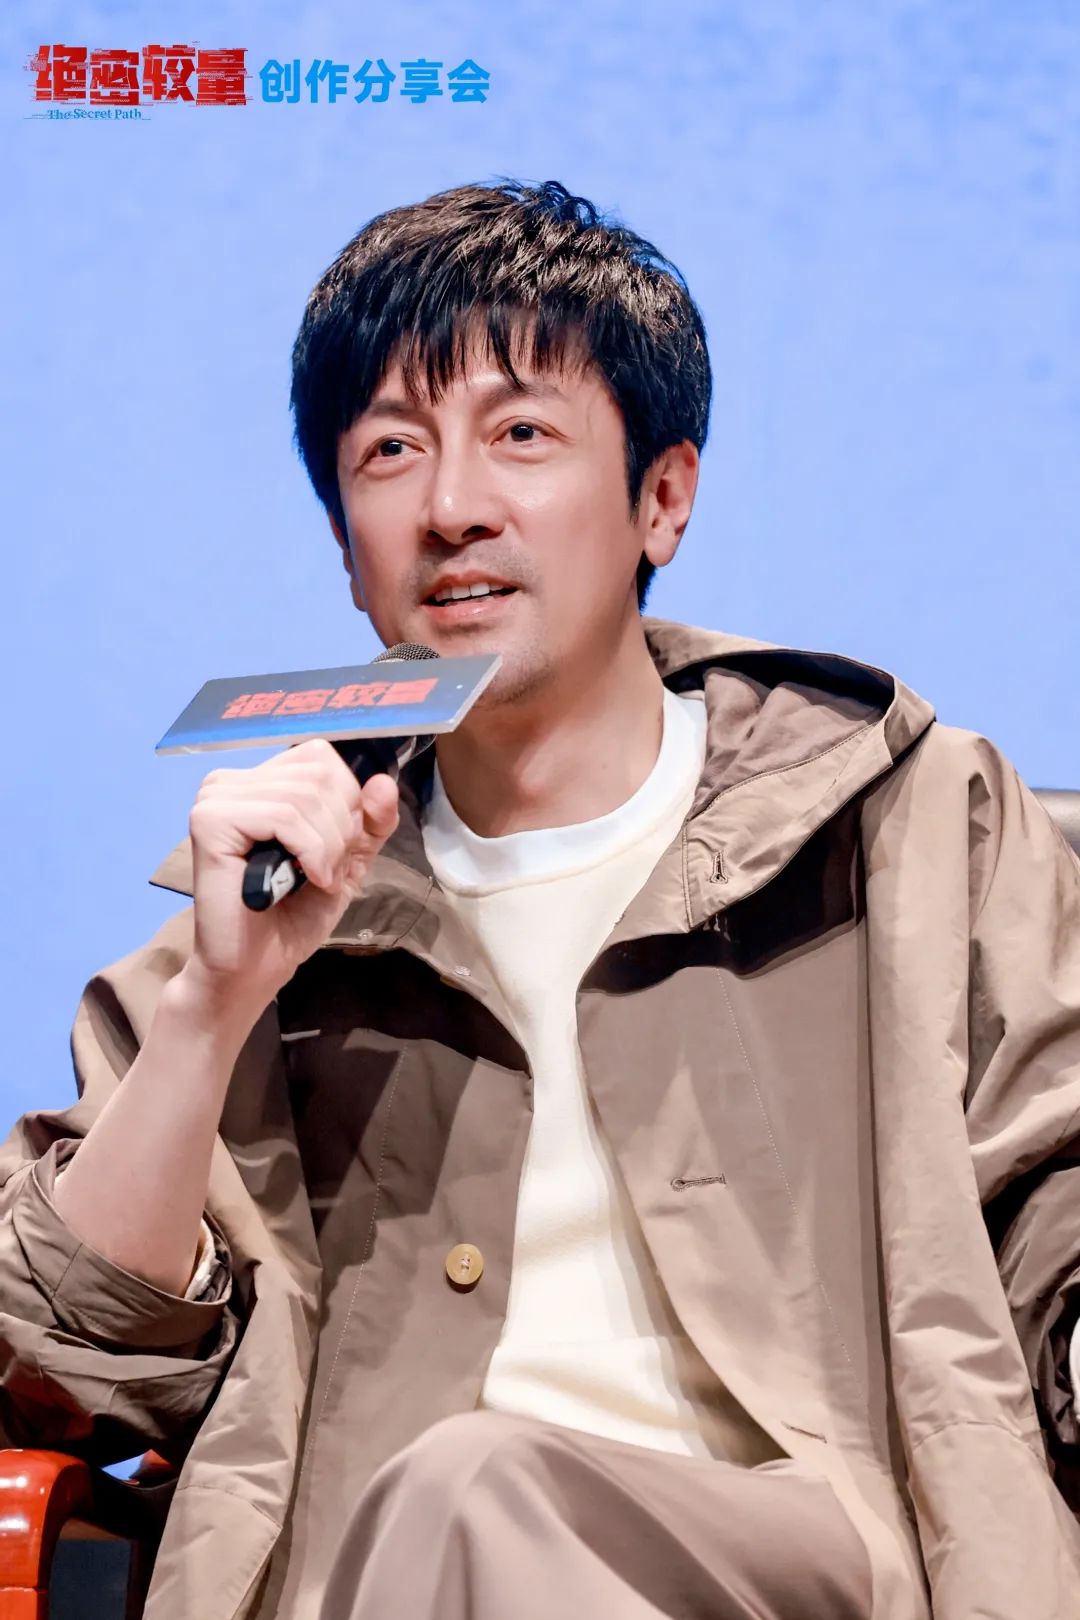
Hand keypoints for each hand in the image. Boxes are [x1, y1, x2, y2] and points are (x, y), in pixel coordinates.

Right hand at [179, 738, 398, 1018]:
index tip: (341, 848)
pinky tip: (307, 879)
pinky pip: (283, 816)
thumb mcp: (347, 858)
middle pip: (318, 774)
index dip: (348, 800)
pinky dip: (311, 851)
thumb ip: (370, 820)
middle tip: (328, 870)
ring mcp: (216, 798)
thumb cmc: (293, 915)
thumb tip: (383, 781)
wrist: (255, 966)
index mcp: (260, 781)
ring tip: (318, 879)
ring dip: (329, 846)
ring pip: (305, 795)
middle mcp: (231, 781)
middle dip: (341, 828)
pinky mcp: (209, 821)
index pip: (321, 756)